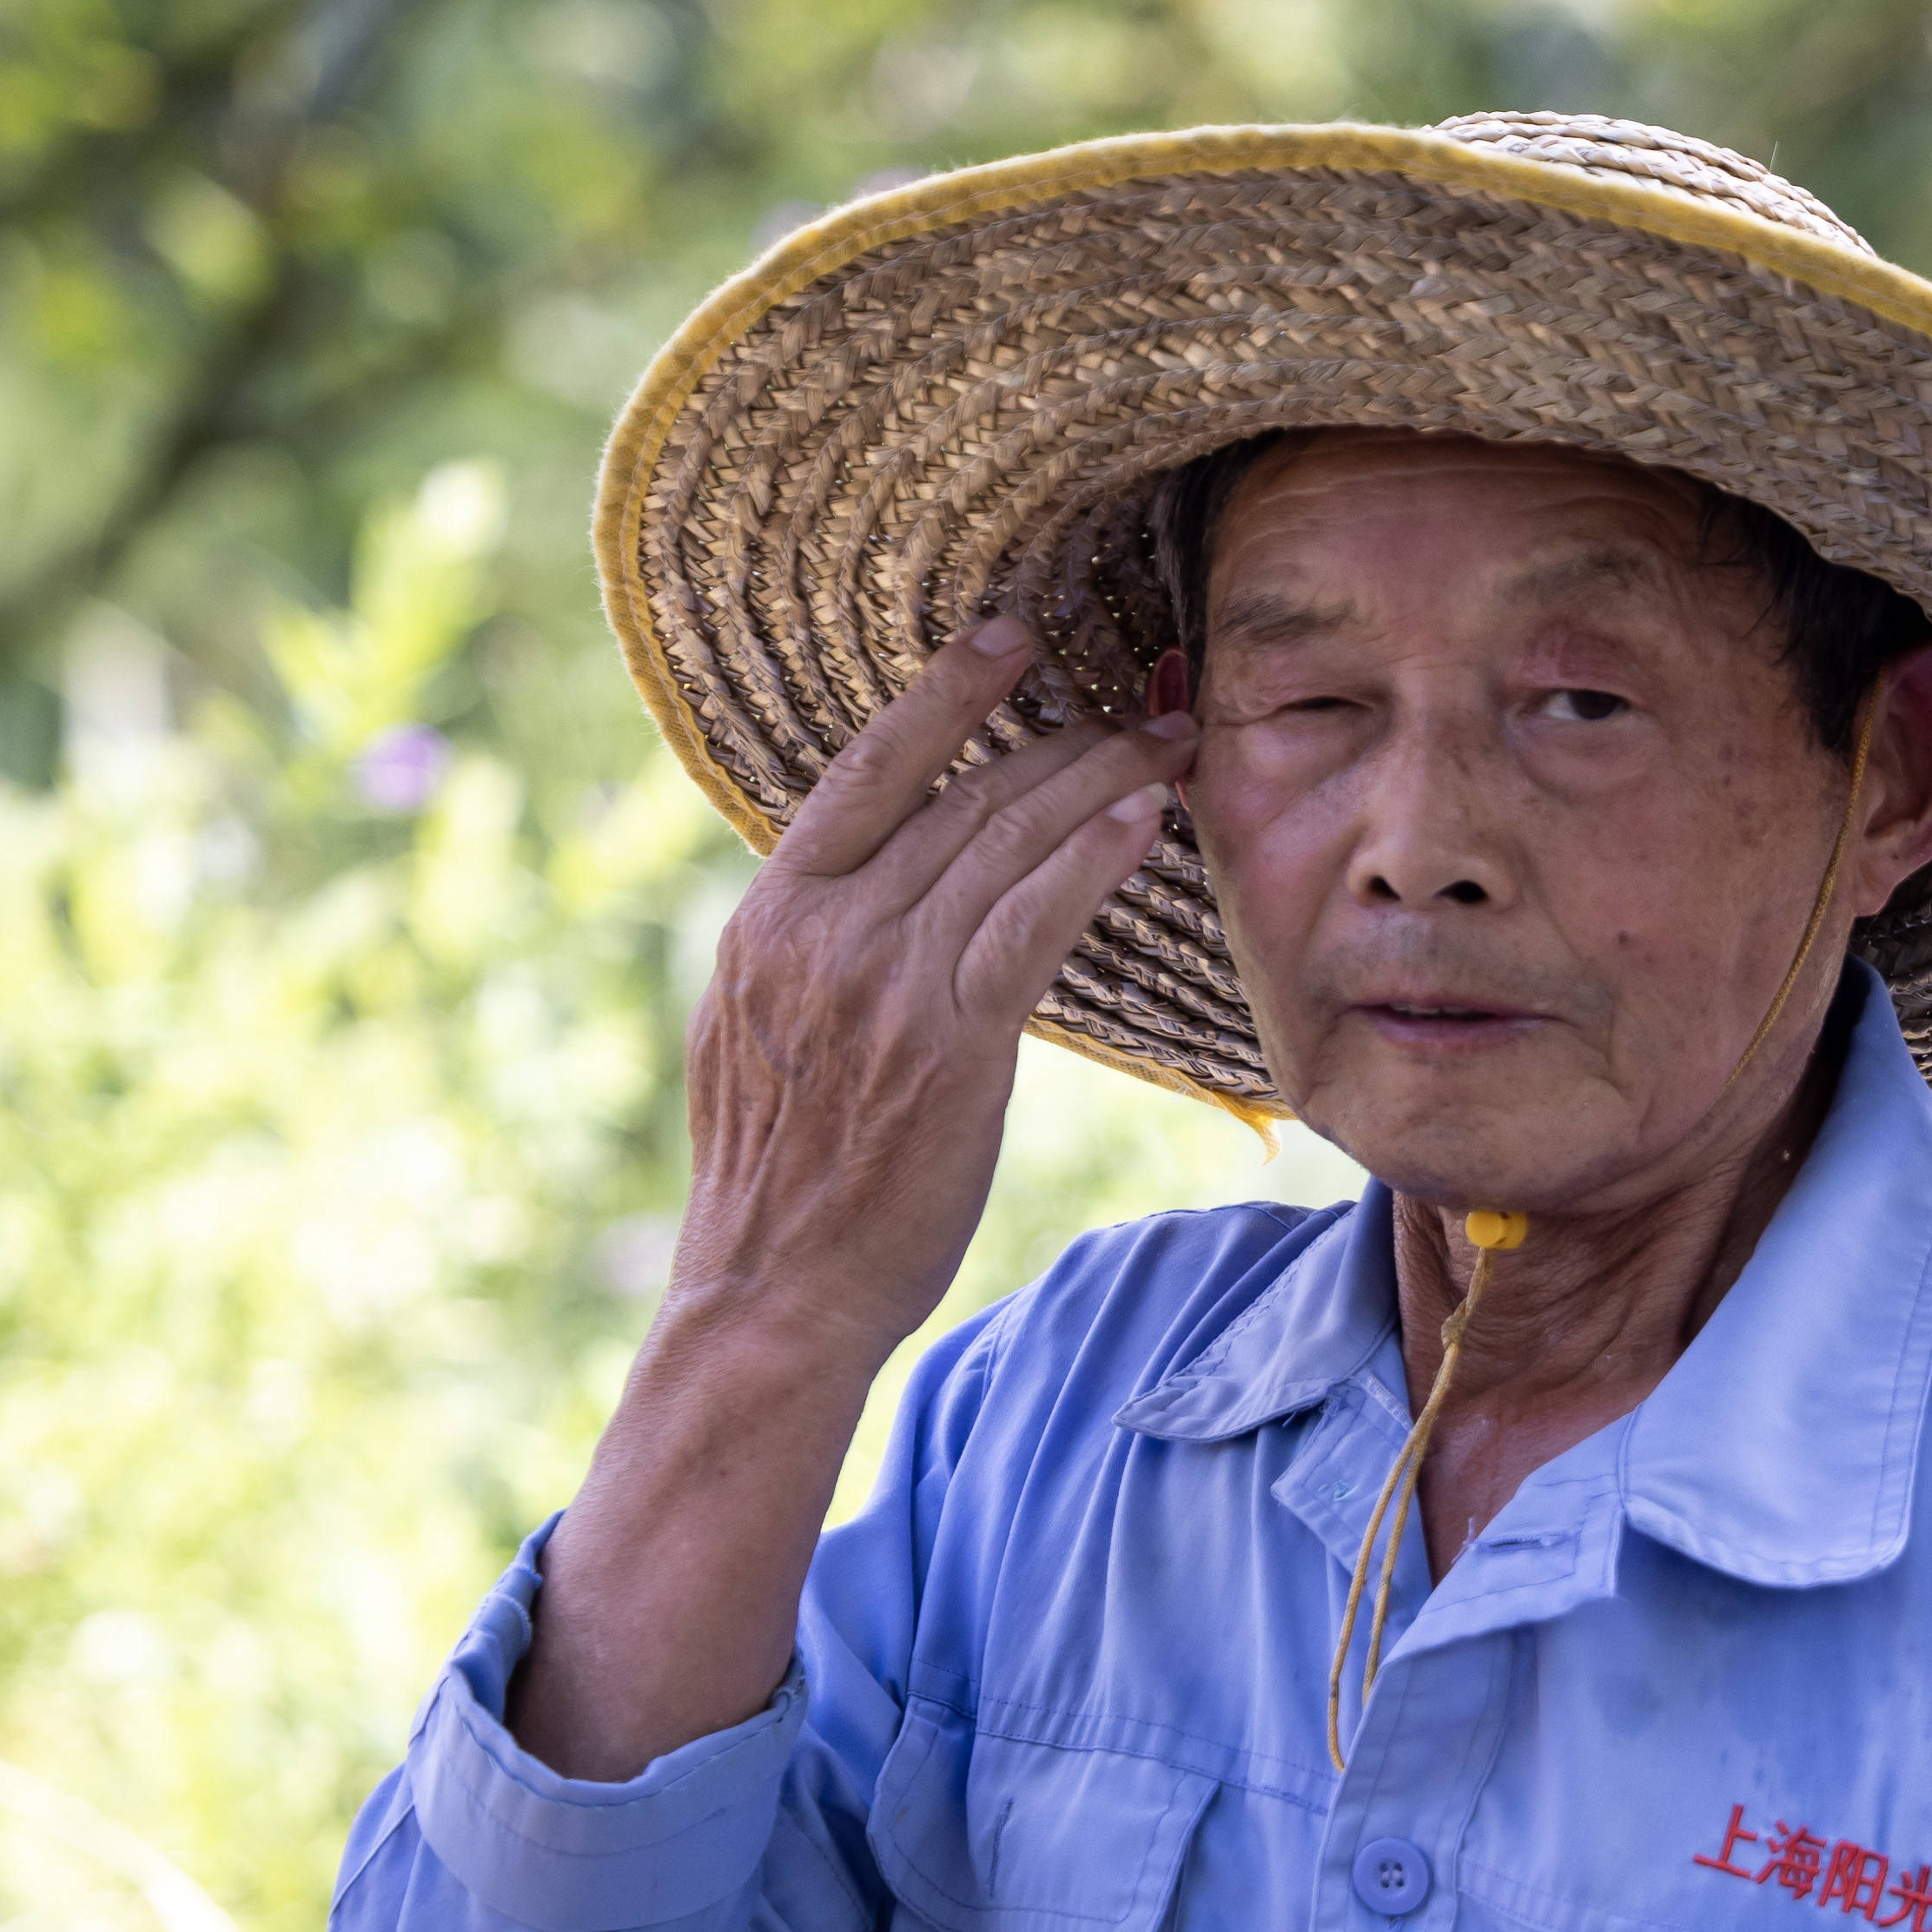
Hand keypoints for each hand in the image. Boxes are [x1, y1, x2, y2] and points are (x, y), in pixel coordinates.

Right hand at [504, 617, 1189, 1781]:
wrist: (774, 1294)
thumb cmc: (784, 1184)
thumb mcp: (762, 1036)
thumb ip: (813, 950)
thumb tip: (875, 893)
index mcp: (769, 919)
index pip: (864, 771)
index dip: (944, 694)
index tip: (1010, 637)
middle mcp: (819, 930)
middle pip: (959, 794)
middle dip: (1061, 736)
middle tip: (1145, 704)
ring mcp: (881, 981)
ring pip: (1006, 843)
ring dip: (1100, 784)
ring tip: (1168, 749)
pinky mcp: (946, 1039)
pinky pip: (1032, 920)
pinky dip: (1092, 861)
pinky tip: (1143, 825)